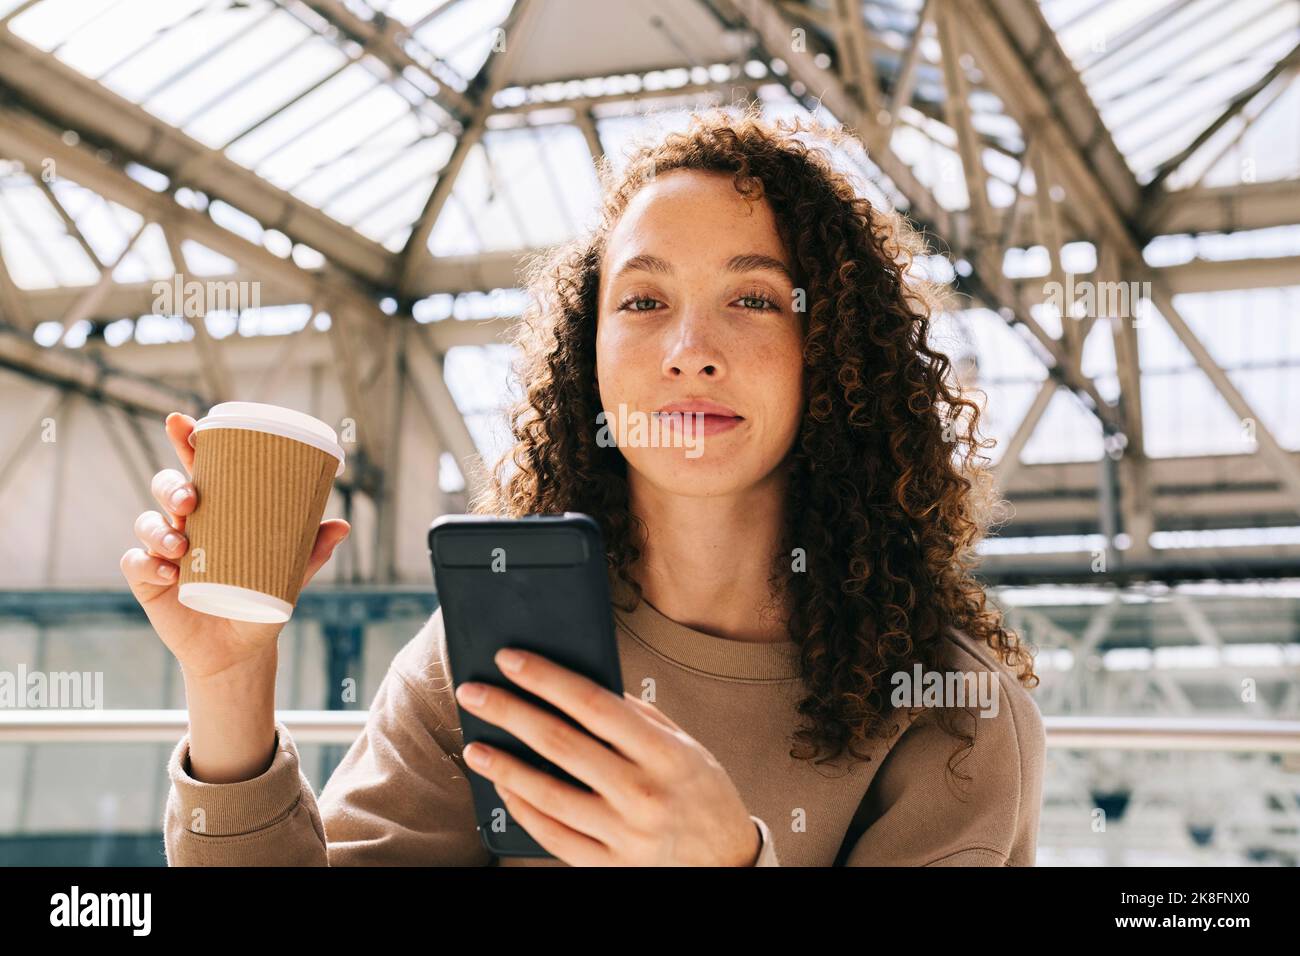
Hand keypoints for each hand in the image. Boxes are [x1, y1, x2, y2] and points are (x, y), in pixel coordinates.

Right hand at [120, 411, 350, 679]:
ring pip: (147, 522)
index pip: (198, 467)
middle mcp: (187, 523)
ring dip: (158, 528)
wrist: (241, 649)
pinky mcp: (147, 581)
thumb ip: (311, 550)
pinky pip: (135, 562)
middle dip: (171, 486)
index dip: (186, 441)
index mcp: (218, 510)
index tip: (181, 422)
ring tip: (181, 545)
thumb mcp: (289, 574)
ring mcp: (164, 550)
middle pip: (166, 487)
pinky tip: (168, 574)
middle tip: (190, 499)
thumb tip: (343, 525)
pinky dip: (147, 564)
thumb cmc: (263, 600)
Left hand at [454, 648, 760, 865]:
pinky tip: (504, 788)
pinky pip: (552, 836)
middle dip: (510, 712)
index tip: (510, 659)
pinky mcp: (608, 867)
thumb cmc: (703, 797)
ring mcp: (623, 834)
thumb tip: (585, 684)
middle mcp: (642, 793)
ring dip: (504, 766)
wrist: (727, 867)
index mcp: (664, 754)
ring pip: (548, 794)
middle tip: (474, 694)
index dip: (546, 678)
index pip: (593, 703)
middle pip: (560, 743)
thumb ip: (639, 718)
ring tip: (475, 746)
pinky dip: (523, 810)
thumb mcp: (686, 748)